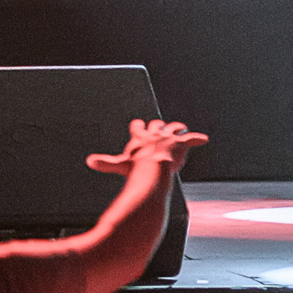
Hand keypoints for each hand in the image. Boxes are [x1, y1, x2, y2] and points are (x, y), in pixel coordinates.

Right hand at [86, 119, 207, 176]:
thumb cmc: (136, 167)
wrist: (153, 168)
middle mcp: (155, 134)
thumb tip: (88, 161)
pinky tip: (204, 139)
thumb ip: (104, 163)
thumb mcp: (119, 165)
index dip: (139, 126)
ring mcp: (169, 138)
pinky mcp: (182, 144)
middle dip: (158, 126)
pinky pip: (192, 139)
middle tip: (159, 126)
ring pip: (174, 128)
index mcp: (140, 137)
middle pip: (157, 124)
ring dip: (177, 128)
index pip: (138, 127)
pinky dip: (198, 139)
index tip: (139, 124)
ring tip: (180, 128)